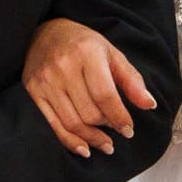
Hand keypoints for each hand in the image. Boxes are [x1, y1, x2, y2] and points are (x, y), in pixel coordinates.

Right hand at [23, 18, 154, 157]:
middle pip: (89, 112)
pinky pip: (53, 126)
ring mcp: (45, 80)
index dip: (119, 117)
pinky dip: (71, 142)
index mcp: (86, 53)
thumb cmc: (83, 44)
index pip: (105, 95)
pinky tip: (85, 148)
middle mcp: (63, 67)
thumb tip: (149, 105)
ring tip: (105, 144)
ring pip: (72, 123)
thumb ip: (132, 80)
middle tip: (115, 130)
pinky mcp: (33, 91)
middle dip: (107, 126)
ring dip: (92, 138)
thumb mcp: (112, 54)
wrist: (44, 33)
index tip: (128, 130)